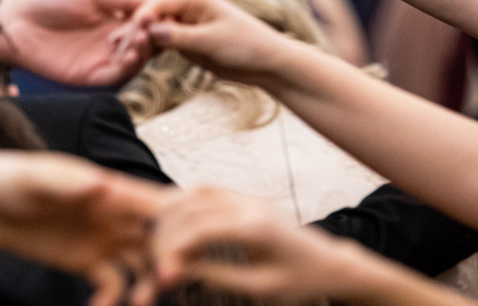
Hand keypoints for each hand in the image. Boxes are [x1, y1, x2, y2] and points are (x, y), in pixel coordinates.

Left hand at [0, 0, 152, 85]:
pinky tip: (131, 54)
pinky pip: (116, 75)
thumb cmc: (51, 1)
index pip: (148, 23)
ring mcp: (102, 59)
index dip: (159, 20)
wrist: (15, 22)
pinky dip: (128, 67)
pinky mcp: (90, 76)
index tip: (165, 14)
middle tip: (152, 29)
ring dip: (143, 52)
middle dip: (153, 36)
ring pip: (136, 61)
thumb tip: (156, 3)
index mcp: (116, 18)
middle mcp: (113, 40)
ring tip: (140, 40)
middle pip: (146, 43)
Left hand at [0, 149, 164, 305]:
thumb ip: (68, 182)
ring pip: (142, 263)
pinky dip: (113, 298)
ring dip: (148, 283)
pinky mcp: (85, 260)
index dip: (176, 222)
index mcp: (110, 188)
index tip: (187, 245)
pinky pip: (112, 283)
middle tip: (166, 284)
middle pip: (158, 236)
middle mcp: (114, 213)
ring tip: (138, 304)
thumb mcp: (36, 177)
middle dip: (170, 259)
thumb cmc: (10, 179)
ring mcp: (102, 238)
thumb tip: (102, 186)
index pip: (154, 203)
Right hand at [131, 0, 298, 87]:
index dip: (140, 18)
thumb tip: (150, 30)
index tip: (126, 36)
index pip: (157, 2)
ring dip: (143, 41)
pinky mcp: (188, 38)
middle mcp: (188, 6)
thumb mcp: (209, 42)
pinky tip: (139, 60)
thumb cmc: (245, 46)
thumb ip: (179, 36)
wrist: (267, 62)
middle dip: (138, 30)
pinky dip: (154, 49)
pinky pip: (164, 41)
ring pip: (155, 29)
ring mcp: (187, 22)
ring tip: (125, 56)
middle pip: (152, 15)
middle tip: (120, 49)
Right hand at [154, 186, 370, 300]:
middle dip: (165, 232)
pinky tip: (173, 220)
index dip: (172, 249)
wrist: (328, 263)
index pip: (199, 229)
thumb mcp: (258, 287)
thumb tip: (177, 271)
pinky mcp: (246, 199)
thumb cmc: (300, 279)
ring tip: (154, 237)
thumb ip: (215, 275)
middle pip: (191, 208)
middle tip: (149, 257)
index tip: (159, 271)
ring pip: (196, 192)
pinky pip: (207, 192)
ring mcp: (247, 197)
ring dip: (170, 211)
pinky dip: (184, 203)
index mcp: (255, 227)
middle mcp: (249, 204)